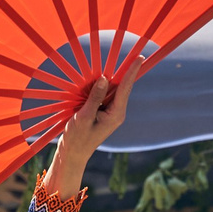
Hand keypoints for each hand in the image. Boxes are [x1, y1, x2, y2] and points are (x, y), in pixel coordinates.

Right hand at [43, 71, 135, 190]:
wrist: (73, 154)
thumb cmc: (77, 138)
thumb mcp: (83, 116)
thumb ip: (95, 97)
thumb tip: (104, 78)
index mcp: (116, 114)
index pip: (125, 87)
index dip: (132, 71)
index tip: (140, 57)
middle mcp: (117, 112)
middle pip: (120, 87)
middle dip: (118, 73)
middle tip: (122, 59)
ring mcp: (110, 112)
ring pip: (110, 90)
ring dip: (104, 82)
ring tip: (97, 80)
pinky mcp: (102, 113)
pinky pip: (102, 96)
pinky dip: (97, 89)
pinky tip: (90, 86)